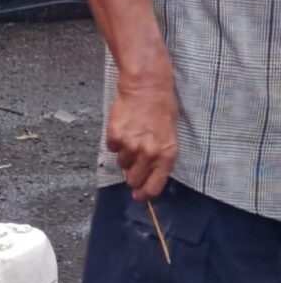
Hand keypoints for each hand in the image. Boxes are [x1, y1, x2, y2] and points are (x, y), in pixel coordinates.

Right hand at [106, 76, 178, 200]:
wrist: (146, 86)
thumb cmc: (162, 107)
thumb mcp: (170, 135)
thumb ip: (160, 155)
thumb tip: (148, 171)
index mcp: (166, 155)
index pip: (154, 187)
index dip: (144, 194)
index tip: (139, 195)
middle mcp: (148, 154)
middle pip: (133, 179)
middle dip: (132, 175)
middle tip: (132, 165)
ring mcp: (130, 145)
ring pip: (122, 163)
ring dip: (124, 155)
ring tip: (130, 138)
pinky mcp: (115, 135)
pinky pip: (111, 147)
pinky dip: (115, 141)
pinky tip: (122, 129)